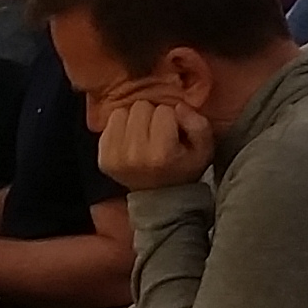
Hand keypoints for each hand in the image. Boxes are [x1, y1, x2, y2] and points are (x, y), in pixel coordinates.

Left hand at [90, 88, 215, 193]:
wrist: (159, 199)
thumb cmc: (183, 169)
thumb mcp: (204, 150)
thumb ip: (198, 125)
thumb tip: (179, 107)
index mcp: (161, 154)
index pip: (163, 110)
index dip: (171, 118)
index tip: (172, 134)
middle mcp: (135, 156)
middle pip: (141, 107)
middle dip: (151, 116)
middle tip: (157, 134)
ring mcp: (115, 158)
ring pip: (123, 112)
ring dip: (134, 120)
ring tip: (143, 136)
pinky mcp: (103, 158)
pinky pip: (110, 123)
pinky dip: (121, 127)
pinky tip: (131, 142)